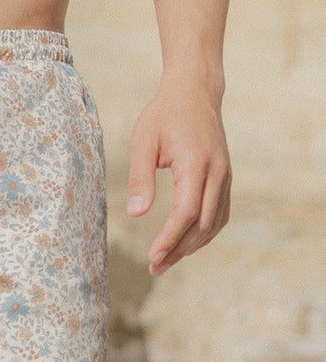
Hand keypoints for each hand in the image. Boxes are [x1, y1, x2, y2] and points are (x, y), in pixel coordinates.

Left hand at [126, 79, 230, 273]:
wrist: (195, 93)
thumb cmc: (163, 115)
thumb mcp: (143, 141)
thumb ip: (140, 177)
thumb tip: (136, 214)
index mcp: (195, 163)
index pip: (186, 212)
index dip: (170, 238)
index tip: (152, 257)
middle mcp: (217, 173)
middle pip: (202, 224)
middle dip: (179, 249)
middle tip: (154, 268)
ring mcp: (225, 177)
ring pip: (214, 223)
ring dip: (192, 246)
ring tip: (166, 261)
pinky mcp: (225, 178)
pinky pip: (219, 214)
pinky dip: (204, 233)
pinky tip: (185, 243)